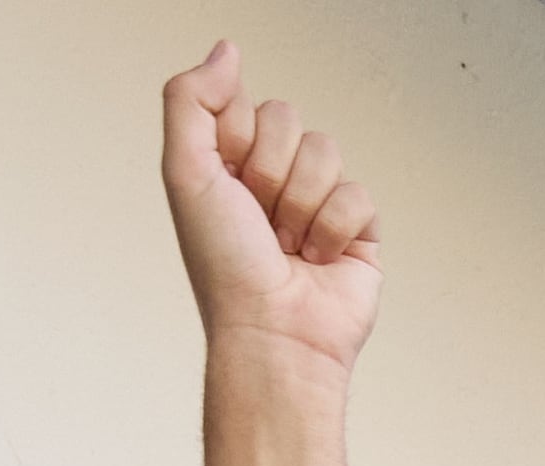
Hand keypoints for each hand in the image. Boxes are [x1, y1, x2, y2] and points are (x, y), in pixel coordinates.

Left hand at [164, 44, 379, 373]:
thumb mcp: (184, 172)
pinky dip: (335, 228)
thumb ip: (190, 99)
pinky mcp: (358, 230)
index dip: (236, 137)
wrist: (273, 335)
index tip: (226, 179)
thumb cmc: (225, 269)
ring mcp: (317, 203)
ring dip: (302, 204)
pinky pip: (359, 193)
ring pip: (326, 151)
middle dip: (270, 172)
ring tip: (288, 245)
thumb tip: (226, 50)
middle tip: (259, 218)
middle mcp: (273, 179)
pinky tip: (318, 259)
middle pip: (288, 120)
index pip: (244, 104)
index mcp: (228, 163)